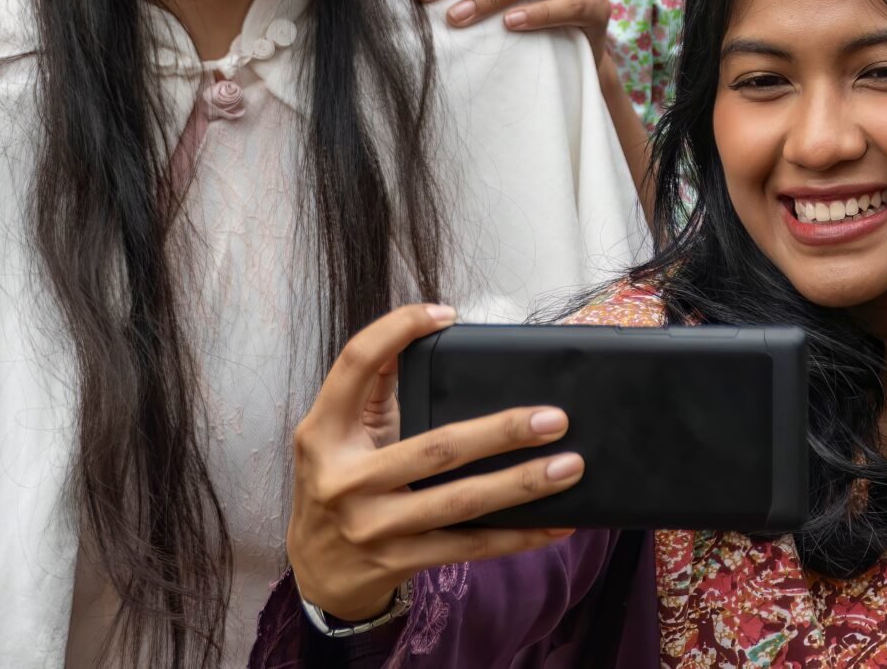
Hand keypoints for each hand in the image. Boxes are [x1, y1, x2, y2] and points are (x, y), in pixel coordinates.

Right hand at [288, 303, 582, 622]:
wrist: (317, 572)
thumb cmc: (338, 484)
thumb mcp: (336, 434)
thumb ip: (372, 387)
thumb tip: (426, 324)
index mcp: (324, 431)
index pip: (355, 365)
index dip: (397, 331)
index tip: (445, 314)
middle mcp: (343, 479)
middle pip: (435, 448)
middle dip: (502, 432)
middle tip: (554, 418)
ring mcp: (371, 526)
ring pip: (460, 503)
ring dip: (522, 485)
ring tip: (569, 467)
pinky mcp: (397, 562)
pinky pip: (468, 547)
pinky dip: (516, 536)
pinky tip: (556, 523)